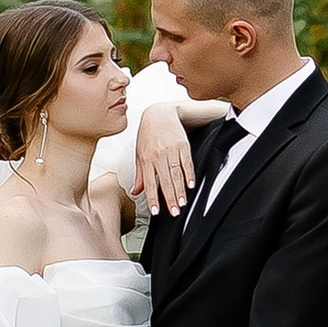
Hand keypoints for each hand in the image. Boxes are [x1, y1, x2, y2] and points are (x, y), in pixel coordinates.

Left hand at [133, 102, 197, 218]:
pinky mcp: (183, 145)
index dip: (152, 198)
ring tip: (182, 203)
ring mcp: (171, 150)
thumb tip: (136, 192)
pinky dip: (190, 175)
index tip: (156, 211)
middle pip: (165, 181)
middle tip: (174, 213)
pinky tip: (191, 185)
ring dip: (180, 190)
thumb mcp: (139, 153)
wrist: (159, 113)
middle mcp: (158, 155)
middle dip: (169, 199)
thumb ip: (140, 174)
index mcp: (146, 159)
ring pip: (176, 174)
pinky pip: (187, 162)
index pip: (149, 183)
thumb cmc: (147, 134)